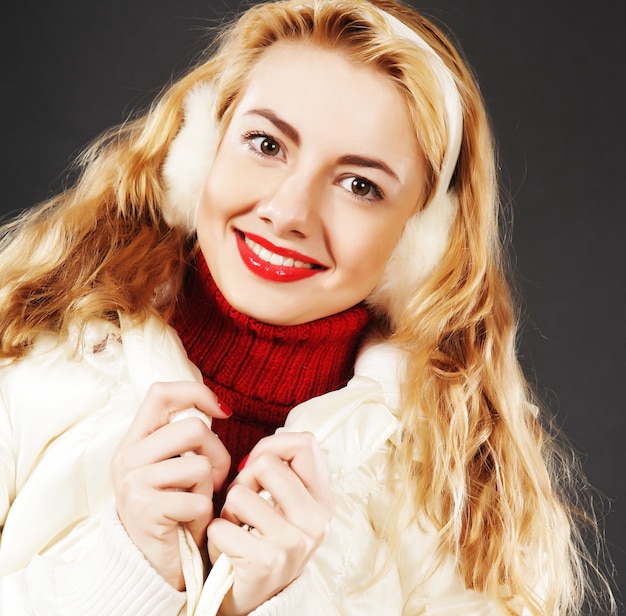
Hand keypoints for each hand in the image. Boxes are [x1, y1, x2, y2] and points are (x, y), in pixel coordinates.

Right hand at [111, 381, 230, 589]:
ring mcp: (133, 483)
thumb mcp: (170, 467)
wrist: (151, 568)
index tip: (223, 411)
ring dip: (209, 489)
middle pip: (193, 428)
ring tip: (197, 505)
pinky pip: (198, 500)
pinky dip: (205, 516)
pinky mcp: (146, 510)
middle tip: (214, 479)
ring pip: (199, 465)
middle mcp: (127, 458)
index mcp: (133, 441)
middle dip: (218, 453)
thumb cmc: (172, 512)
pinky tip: (191, 526)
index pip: (161, 393)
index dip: (197, 393)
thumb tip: (220, 409)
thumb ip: (183, 438)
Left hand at [207, 432, 333, 615]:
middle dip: (244, 480)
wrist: (254, 600)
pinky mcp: (266, 562)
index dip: (273, 446)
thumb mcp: (286, 506)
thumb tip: (268, 445)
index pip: (306, 443)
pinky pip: (221, 526)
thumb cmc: (262, 541)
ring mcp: (293, 543)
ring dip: (228, 511)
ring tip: (237, 528)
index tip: (260, 466)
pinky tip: (229, 550)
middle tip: (244, 505)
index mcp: (323, 501)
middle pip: (267, 463)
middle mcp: (316, 521)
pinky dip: (216, 536)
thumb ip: (284, 472)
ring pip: (239, 493)